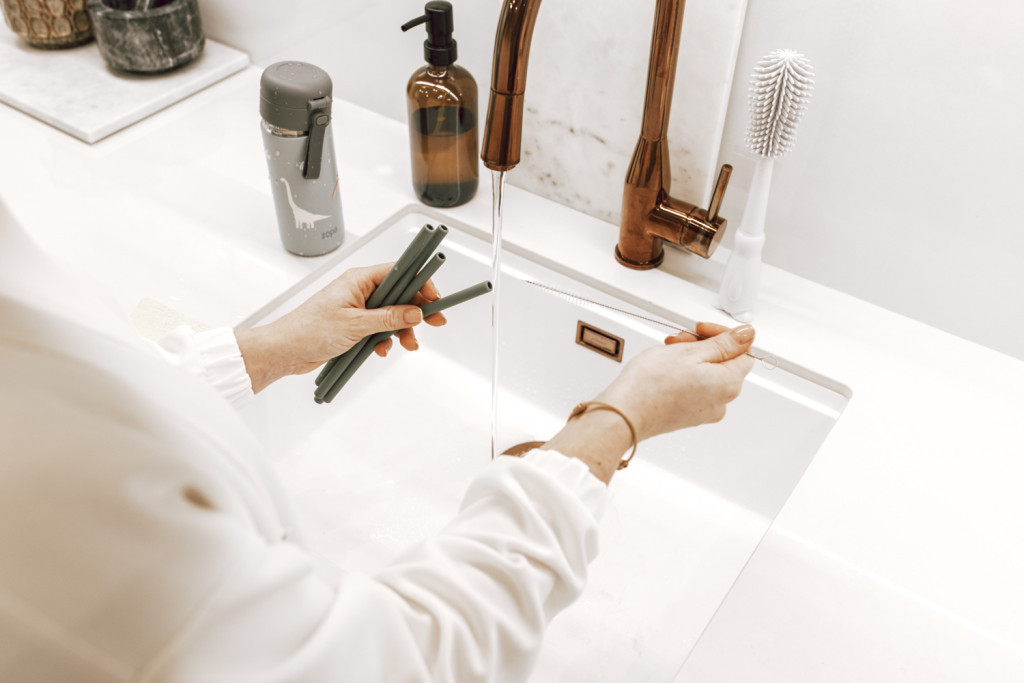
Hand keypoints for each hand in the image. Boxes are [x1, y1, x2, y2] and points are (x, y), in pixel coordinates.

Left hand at [235, 263, 445, 392]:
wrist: (285, 350)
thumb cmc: (310, 330)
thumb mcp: (356, 324)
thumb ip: (389, 317)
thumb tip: (414, 312)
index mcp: (359, 280)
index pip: (399, 272)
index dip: (420, 283)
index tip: (435, 297)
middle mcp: (359, 290)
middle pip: (399, 294)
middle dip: (415, 311)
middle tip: (434, 323)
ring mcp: (356, 308)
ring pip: (391, 314)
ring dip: (401, 330)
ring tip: (407, 344)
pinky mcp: (353, 325)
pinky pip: (379, 328)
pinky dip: (385, 339)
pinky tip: (381, 350)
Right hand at [541, 322, 755, 482]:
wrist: (625, 414)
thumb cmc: (652, 385)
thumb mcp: (690, 352)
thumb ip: (724, 343)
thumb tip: (747, 336)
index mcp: (728, 384)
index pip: (744, 352)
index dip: (723, 334)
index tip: (701, 329)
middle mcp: (722, 401)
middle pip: (723, 363)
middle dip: (702, 345)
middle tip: (678, 340)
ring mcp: (704, 411)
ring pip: (707, 374)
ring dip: (690, 358)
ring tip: (667, 353)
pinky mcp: (688, 415)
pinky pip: (695, 388)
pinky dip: (684, 375)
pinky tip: (665, 370)